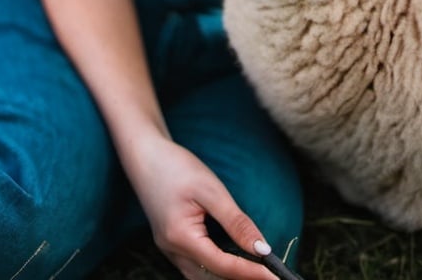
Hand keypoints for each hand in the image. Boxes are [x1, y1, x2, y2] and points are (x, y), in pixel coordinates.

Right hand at [130, 132, 272, 279]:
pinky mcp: (171, 243)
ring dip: (229, 275)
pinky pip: (196, 266)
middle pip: (212, 278)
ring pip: (203, 277)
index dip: (252, 274)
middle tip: (272, 275)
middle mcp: (173, 251)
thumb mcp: (210, 190)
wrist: (144, 155)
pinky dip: (217, 267)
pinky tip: (232, 258)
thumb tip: (262, 250)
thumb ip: (236, 222)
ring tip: (257, 270)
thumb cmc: (176, 167)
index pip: (224, 267)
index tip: (277, 277)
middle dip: (242, 279)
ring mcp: (170, 249)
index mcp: (181, 238)